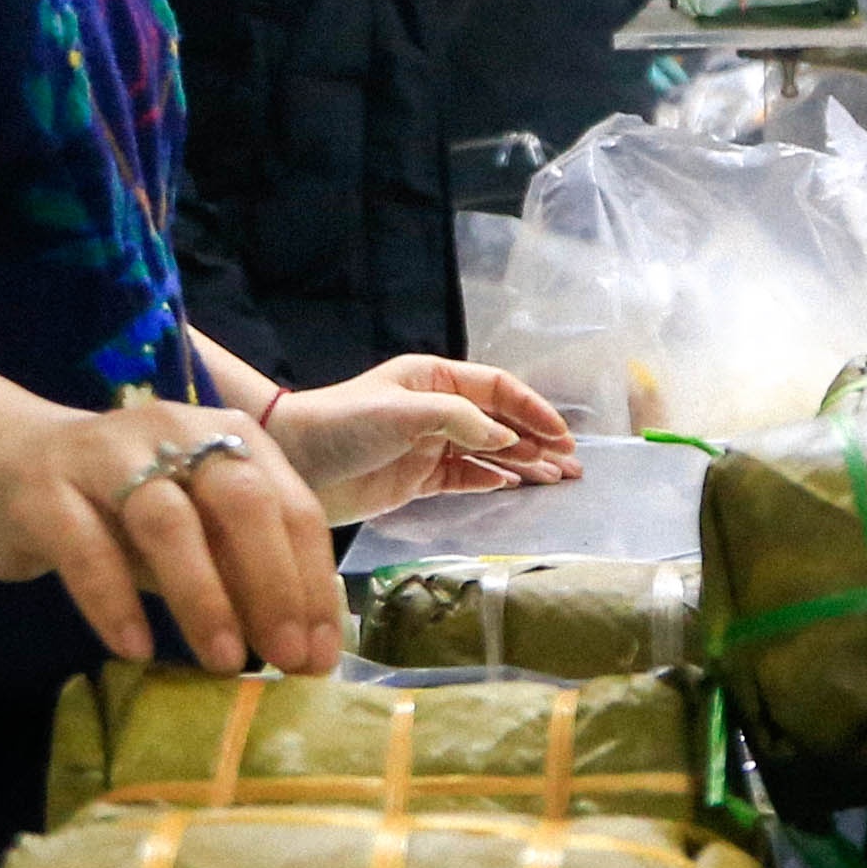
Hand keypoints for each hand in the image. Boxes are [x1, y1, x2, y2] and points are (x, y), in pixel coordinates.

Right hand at [0, 378, 342, 679]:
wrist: (0, 463)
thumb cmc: (116, 508)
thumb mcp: (190, 532)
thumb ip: (238, 572)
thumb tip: (302, 648)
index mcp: (227, 438)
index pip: (291, 505)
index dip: (312, 583)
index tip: (321, 656)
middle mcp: (175, 433)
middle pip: (241, 501)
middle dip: (273, 584)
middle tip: (285, 659)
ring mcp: (107, 455)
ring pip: (167, 520)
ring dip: (203, 596)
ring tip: (223, 661)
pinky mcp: (44, 488)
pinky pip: (86, 546)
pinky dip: (115, 600)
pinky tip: (135, 648)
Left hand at [265, 356, 581, 521]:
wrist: (293, 462)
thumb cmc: (343, 424)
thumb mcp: (405, 412)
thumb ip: (461, 421)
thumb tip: (506, 440)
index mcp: (434, 379)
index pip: (498, 389)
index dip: (533, 410)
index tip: (561, 435)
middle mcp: (436, 410)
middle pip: (500, 422)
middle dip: (537, 440)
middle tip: (573, 464)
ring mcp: (428, 445)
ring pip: (488, 453)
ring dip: (523, 464)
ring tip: (558, 479)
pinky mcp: (416, 478)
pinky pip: (465, 478)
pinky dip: (493, 482)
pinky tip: (517, 488)